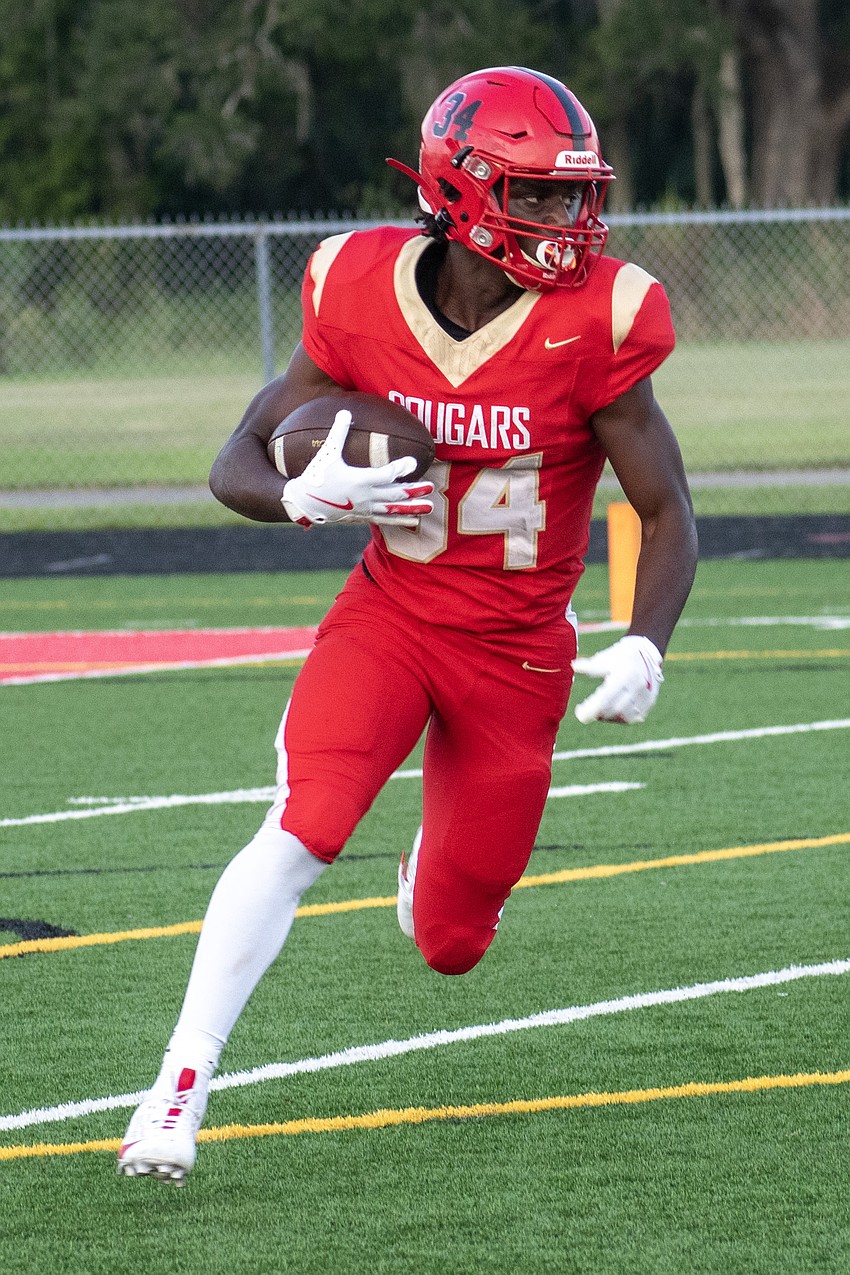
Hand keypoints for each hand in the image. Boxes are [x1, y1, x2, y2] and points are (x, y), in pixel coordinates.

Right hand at [280, 409, 433, 527]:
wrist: (304, 502)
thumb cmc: (315, 476)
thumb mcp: (327, 453)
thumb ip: (338, 432)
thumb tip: (344, 411)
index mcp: (358, 480)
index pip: (385, 475)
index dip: (400, 469)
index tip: (412, 463)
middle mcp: (365, 497)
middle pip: (394, 494)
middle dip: (413, 491)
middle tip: (431, 486)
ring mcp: (365, 508)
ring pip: (393, 509)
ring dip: (412, 508)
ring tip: (430, 507)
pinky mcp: (362, 516)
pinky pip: (385, 520)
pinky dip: (400, 520)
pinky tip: (415, 521)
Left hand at [572, 635, 663, 724]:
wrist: (648, 652)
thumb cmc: (621, 654)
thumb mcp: (606, 657)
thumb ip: (590, 665)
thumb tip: (573, 666)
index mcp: (625, 675)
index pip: (606, 698)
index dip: (591, 709)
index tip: (579, 713)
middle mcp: (637, 687)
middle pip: (614, 709)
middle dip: (597, 714)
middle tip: (586, 712)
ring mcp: (646, 696)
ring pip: (624, 716)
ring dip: (608, 717)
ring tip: (598, 711)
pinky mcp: (649, 702)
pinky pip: (634, 717)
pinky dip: (620, 717)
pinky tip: (611, 712)